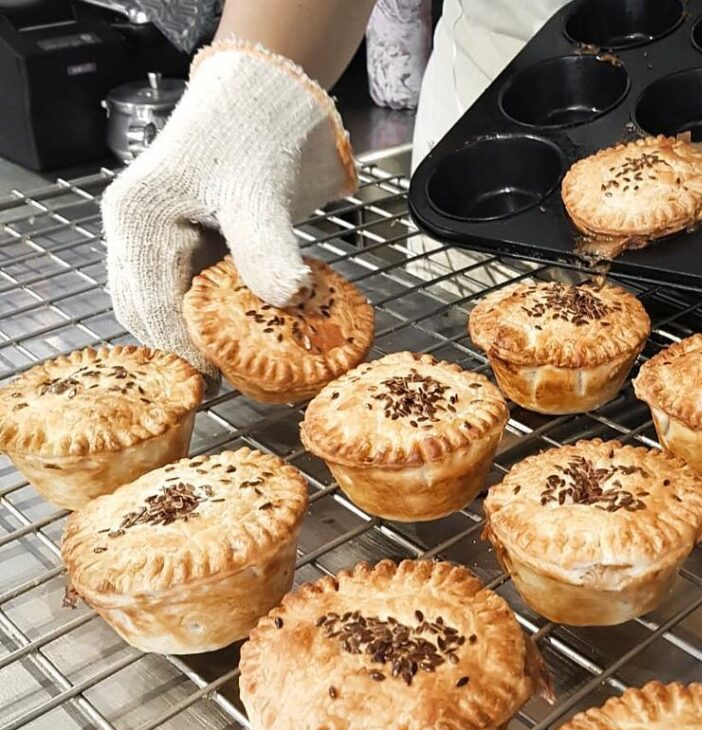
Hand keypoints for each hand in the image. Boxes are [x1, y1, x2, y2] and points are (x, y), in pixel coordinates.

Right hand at [101, 42, 356, 377]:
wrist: (274, 95)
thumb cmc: (258, 128)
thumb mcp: (261, 190)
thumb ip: (268, 248)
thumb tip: (287, 300)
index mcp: (140, 218)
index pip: (151, 305)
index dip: (186, 350)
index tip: (225, 384)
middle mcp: (137, 232)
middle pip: (149, 314)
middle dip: (190, 351)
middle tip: (237, 385)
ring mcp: (159, 240)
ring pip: (169, 309)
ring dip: (202, 339)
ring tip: (245, 369)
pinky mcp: (188, 246)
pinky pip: (194, 296)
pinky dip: (218, 320)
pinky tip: (250, 337)